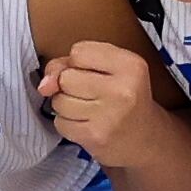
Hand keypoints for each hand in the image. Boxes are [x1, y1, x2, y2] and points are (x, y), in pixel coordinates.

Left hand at [36, 38, 166, 165]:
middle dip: (70, 86)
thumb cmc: (122, 97)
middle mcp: (122, 89)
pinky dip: (68, 124)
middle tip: (92, 95)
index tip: (95, 73)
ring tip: (90, 110)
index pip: (79, 52)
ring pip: (59, 101)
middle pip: (66, 78)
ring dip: (66, 106)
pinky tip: (87, 124)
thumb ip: (68, 64)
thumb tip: (44, 85)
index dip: (78, 63)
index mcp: (130, 65)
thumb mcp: (106, 69)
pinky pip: (60, 123)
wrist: (146, 139)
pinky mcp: (96, 136)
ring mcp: (109, 115)